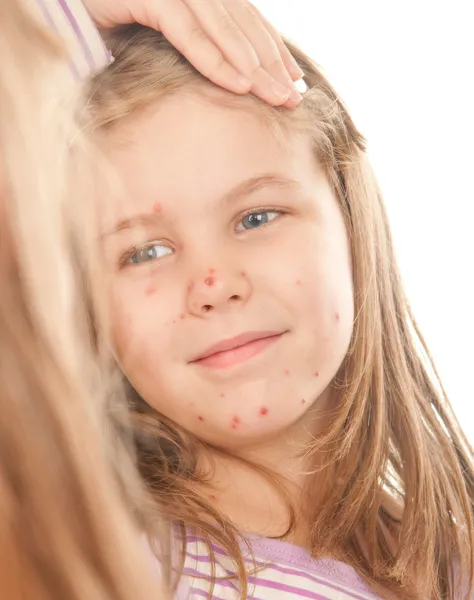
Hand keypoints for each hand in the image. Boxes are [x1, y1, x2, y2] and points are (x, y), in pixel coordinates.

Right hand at [83, 0, 303, 107]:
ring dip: (251, 65)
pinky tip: (239, 85)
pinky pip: (188, 32)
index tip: (293, 79)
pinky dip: (215, 59)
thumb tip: (230, 76)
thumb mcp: (164, 41)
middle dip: (270, 63)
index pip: (245, 20)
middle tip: (293, 96)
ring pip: (223, 28)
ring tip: (275, 96)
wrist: (65, 6)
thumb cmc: (113, 26)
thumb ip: (196, 46)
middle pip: (241, 25)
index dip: (272, 49)